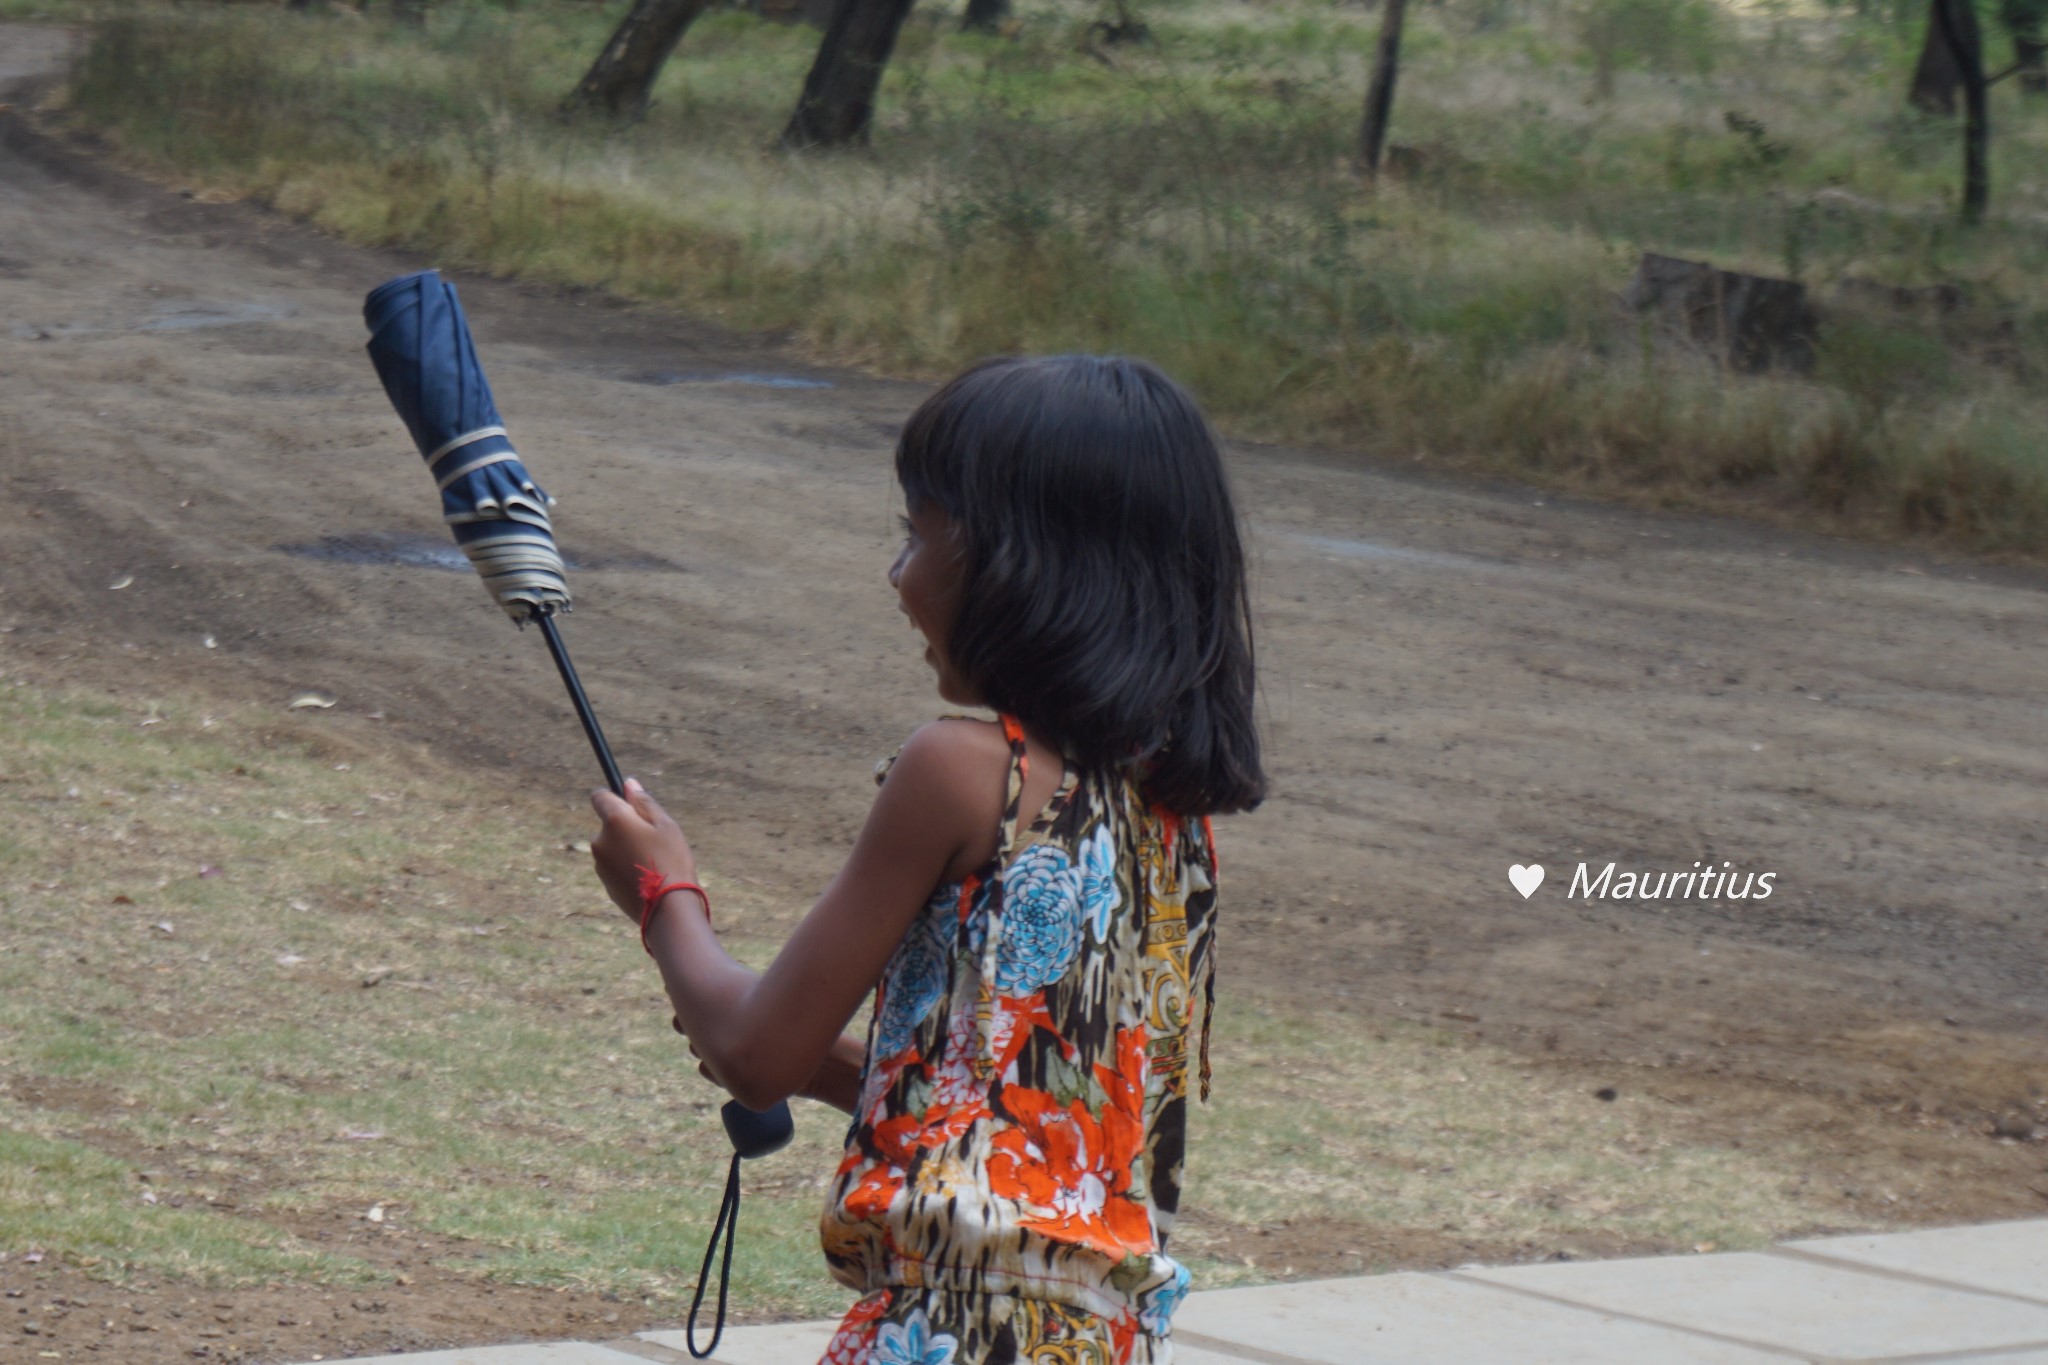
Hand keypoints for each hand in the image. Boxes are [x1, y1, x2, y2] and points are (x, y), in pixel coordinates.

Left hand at [589, 778, 698, 922]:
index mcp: (615, 821)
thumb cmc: (671, 861)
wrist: (667, 909)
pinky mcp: (605, 884)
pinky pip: (615, 867)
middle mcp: (600, 840)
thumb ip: (644, 802)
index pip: (599, 797)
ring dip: (628, 849)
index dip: (614, 797)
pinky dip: (627, 868)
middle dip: (627, 828)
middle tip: (655, 841)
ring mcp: (600, 864)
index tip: (632, 806)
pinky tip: (648, 879)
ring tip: (654, 864)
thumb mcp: (665, 825)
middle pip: (610, 824)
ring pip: (614, 847)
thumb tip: (628, 784)